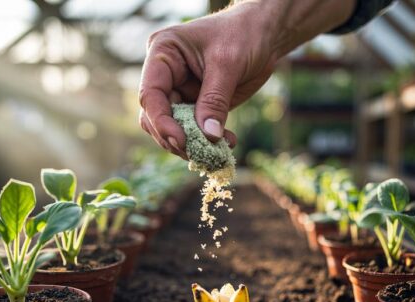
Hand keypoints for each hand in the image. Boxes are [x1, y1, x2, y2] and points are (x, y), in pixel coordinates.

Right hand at [138, 0, 355, 158]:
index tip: (181, 140)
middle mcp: (166, 76)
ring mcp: (180, 92)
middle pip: (155, 117)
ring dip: (192, 144)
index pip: (150, 94)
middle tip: (198, 153)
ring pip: (173, 129)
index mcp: (163, 54)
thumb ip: (215, 99)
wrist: (264, 36)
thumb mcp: (228, 63)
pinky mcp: (197, 106)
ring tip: (217, 151)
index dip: (161, 121)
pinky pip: (195, 131)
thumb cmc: (243, 35)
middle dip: (175, 138)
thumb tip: (208, 136)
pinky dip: (208, 142)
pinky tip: (228, 143)